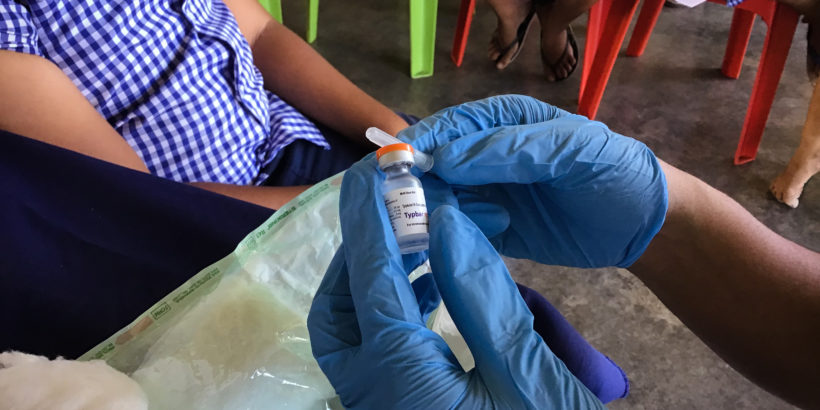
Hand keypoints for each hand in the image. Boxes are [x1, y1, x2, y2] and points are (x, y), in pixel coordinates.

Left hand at [307, 157, 602, 408]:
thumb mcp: (529, 377)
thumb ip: (483, 297)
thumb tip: (446, 224)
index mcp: (402, 383)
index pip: (374, 283)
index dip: (372, 222)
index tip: (372, 173)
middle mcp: (373, 398)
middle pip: (338, 313)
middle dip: (357, 256)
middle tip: (394, 215)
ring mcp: (380, 408)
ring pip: (350, 334)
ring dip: (375, 281)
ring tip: (419, 242)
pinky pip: (374, 352)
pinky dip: (392, 311)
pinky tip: (431, 289)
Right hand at [398, 95, 667, 267]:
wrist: (643, 225)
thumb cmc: (612, 172)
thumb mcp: (569, 150)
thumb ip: (510, 149)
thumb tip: (444, 159)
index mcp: (503, 121)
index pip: (451, 126)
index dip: (421, 142)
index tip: (394, 164)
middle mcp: (487, 154)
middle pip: (435, 163)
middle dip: (415, 182)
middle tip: (398, 206)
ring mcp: (487, 192)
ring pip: (441, 198)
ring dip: (427, 212)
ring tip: (419, 230)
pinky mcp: (492, 229)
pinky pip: (459, 229)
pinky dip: (446, 237)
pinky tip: (441, 247)